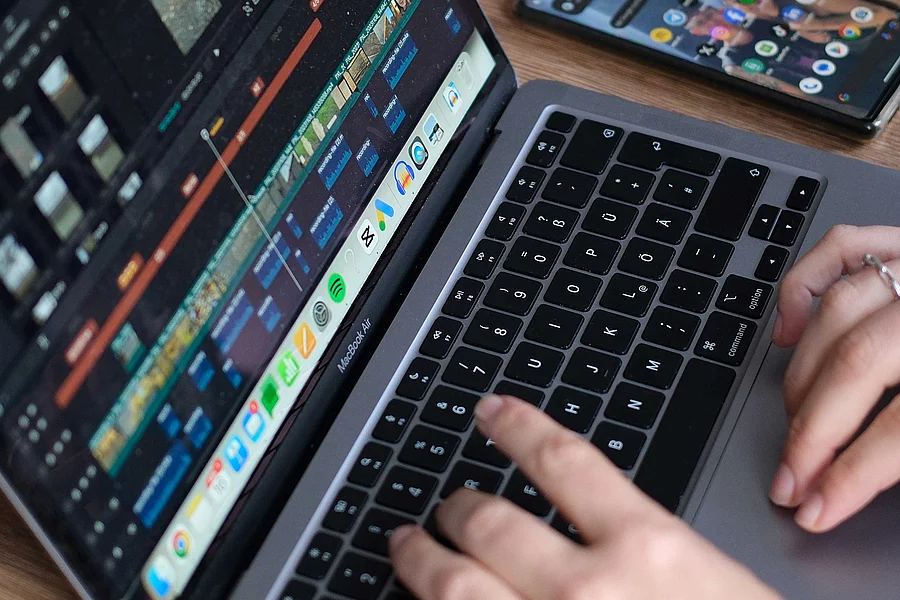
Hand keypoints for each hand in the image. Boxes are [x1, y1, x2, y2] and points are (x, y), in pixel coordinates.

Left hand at [389, 395, 779, 599]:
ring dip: (421, 560)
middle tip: (447, 507)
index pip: (563, 459)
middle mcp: (590, 592)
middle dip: (457, 508)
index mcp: (649, 550)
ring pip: (455, 585)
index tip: (492, 412)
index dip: (518, 427)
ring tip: (408, 546)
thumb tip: (589, 520)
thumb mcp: (710, 581)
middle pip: (491, 523)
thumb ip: (645, 547)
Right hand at [770, 225, 899, 531]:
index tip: (817, 508)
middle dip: (809, 434)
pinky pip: (840, 250)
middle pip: (856, 368)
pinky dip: (801, 289)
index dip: (851, 475)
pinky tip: (790, 331)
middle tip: (788, 480)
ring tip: (795, 425)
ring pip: (837, 314)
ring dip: (802, 379)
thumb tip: (888, 479)